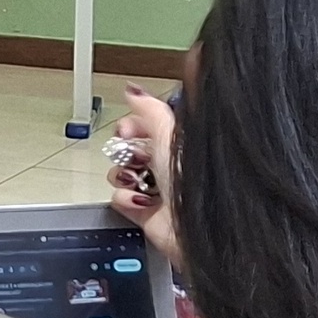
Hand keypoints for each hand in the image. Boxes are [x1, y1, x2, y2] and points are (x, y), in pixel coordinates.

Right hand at [106, 87, 180, 270]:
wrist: (194, 227)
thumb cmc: (197, 185)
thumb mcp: (170, 137)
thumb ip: (150, 111)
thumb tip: (134, 90)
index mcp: (179, 145)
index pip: (149, 126)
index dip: (133, 126)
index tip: (128, 129)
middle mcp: (169, 166)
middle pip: (131, 149)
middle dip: (124, 151)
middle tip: (130, 154)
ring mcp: (157, 189)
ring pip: (122, 173)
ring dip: (123, 175)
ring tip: (135, 180)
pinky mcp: (146, 212)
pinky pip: (121, 198)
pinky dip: (126, 198)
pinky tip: (139, 199)